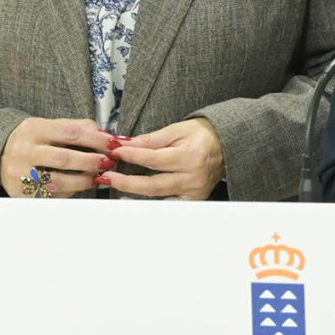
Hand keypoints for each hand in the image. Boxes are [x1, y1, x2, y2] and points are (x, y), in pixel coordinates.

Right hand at [1, 116, 114, 197]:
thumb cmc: (33, 140)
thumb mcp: (49, 126)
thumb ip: (76, 127)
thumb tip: (105, 135)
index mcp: (33, 129)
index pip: (71, 132)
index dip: (96, 139)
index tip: (113, 144)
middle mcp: (24, 150)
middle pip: (64, 158)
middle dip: (91, 162)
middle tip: (109, 163)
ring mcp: (19, 173)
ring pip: (58, 181)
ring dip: (83, 181)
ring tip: (98, 177)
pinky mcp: (20, 192)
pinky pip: (51, 195)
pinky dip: (69, 192)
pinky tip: (80, 187)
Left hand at [106, 118, 226, 200]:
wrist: (227, 144)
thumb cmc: (203, 134)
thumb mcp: (177, 129)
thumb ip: (151, 139)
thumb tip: (126, 144)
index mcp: (190, 157)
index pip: (153, 159)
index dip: (131, 155)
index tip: (115, 151)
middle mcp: (193, 177)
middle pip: (152, 185)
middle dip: (126, 181)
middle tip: (107, 176)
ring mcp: (194, 191)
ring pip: (158, 197)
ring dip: (133, 194)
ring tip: (114, 187)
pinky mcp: (194, 199)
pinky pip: (168, 205)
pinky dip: (149, 203)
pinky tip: (132, 200)